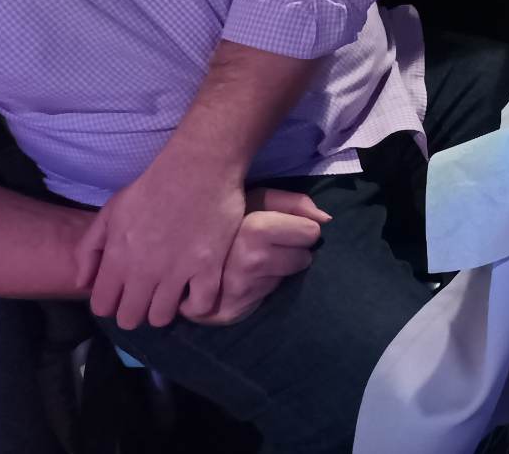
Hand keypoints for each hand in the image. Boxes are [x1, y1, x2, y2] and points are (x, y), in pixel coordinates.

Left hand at [80, 151, 245, 329]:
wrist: (199, 165)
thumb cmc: (152, 186)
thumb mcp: (111, 210)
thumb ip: (89, 248)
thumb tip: (81, 283)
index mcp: (118, 258)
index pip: (102, 307)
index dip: (111, 302)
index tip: (123, 292)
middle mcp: (144, 271)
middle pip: (130, 319)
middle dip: (134, 310)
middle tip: (146, 293)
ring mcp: (178, 272)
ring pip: (161, 318)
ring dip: (163, 308)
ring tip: (170, 291)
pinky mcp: (209, 268)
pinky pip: (200, 306)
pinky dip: (195, 304)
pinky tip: (194, 289)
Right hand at [178, 189, 328, 327]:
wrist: (183, 260)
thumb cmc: (227, 223)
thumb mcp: (257, 200)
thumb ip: (295, 204)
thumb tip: (326, 219)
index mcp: (254, 227)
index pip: (310, 233)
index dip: (301, 230)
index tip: (286, 228)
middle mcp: (249, 259)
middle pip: (305, 256)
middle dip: (294, 250)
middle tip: (270, 245)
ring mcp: (242, 286)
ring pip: (289, 275)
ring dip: (281, 268)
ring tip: (256, 259)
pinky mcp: (235, 308)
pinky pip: (271, 292)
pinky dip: (265, 284)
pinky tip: (247, 276)